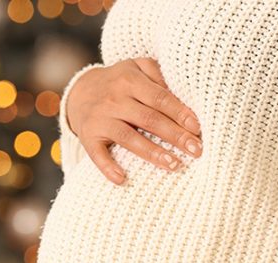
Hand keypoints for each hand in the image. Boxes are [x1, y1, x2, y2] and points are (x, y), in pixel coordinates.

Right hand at [66, 57, 203, 183]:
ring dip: (152, 153)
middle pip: (149, 119)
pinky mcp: (88, 136)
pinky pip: (97, 154)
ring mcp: (101, 119)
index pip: (160, 97)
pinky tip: (122, 179)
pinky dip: (108, 167)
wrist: (80, 91)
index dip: (179, 113)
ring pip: (128, 138)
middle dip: (175, 136)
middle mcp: (114, 99)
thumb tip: (184, 97)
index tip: (197, 128)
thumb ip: (158, 74)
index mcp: (129, 80)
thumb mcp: (136, 67)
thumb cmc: (119, 82)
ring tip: (174, 165)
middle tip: (196, 150)